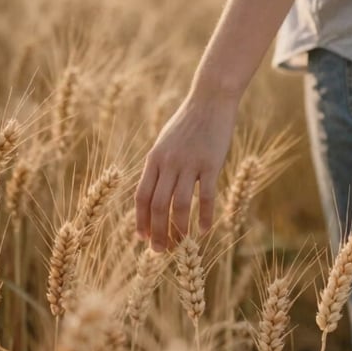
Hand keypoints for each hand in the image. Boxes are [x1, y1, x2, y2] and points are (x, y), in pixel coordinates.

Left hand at [135, 90, 238, 249]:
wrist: (210, 99)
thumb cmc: (189, 122)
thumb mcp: (166, 142)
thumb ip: (160, 166)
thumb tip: (154, 192)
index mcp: (154, 159)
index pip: (141, 197)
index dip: (140, 221)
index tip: (144, 239)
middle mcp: (168, 163)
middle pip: (157, 206)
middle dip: (157, 232)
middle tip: (161, 252)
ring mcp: (189, 163)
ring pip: (179, 205)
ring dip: (179, 229)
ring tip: (181, 245)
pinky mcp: (211, 163)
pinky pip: (205, 196)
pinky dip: (204, 216)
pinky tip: (204, 230)